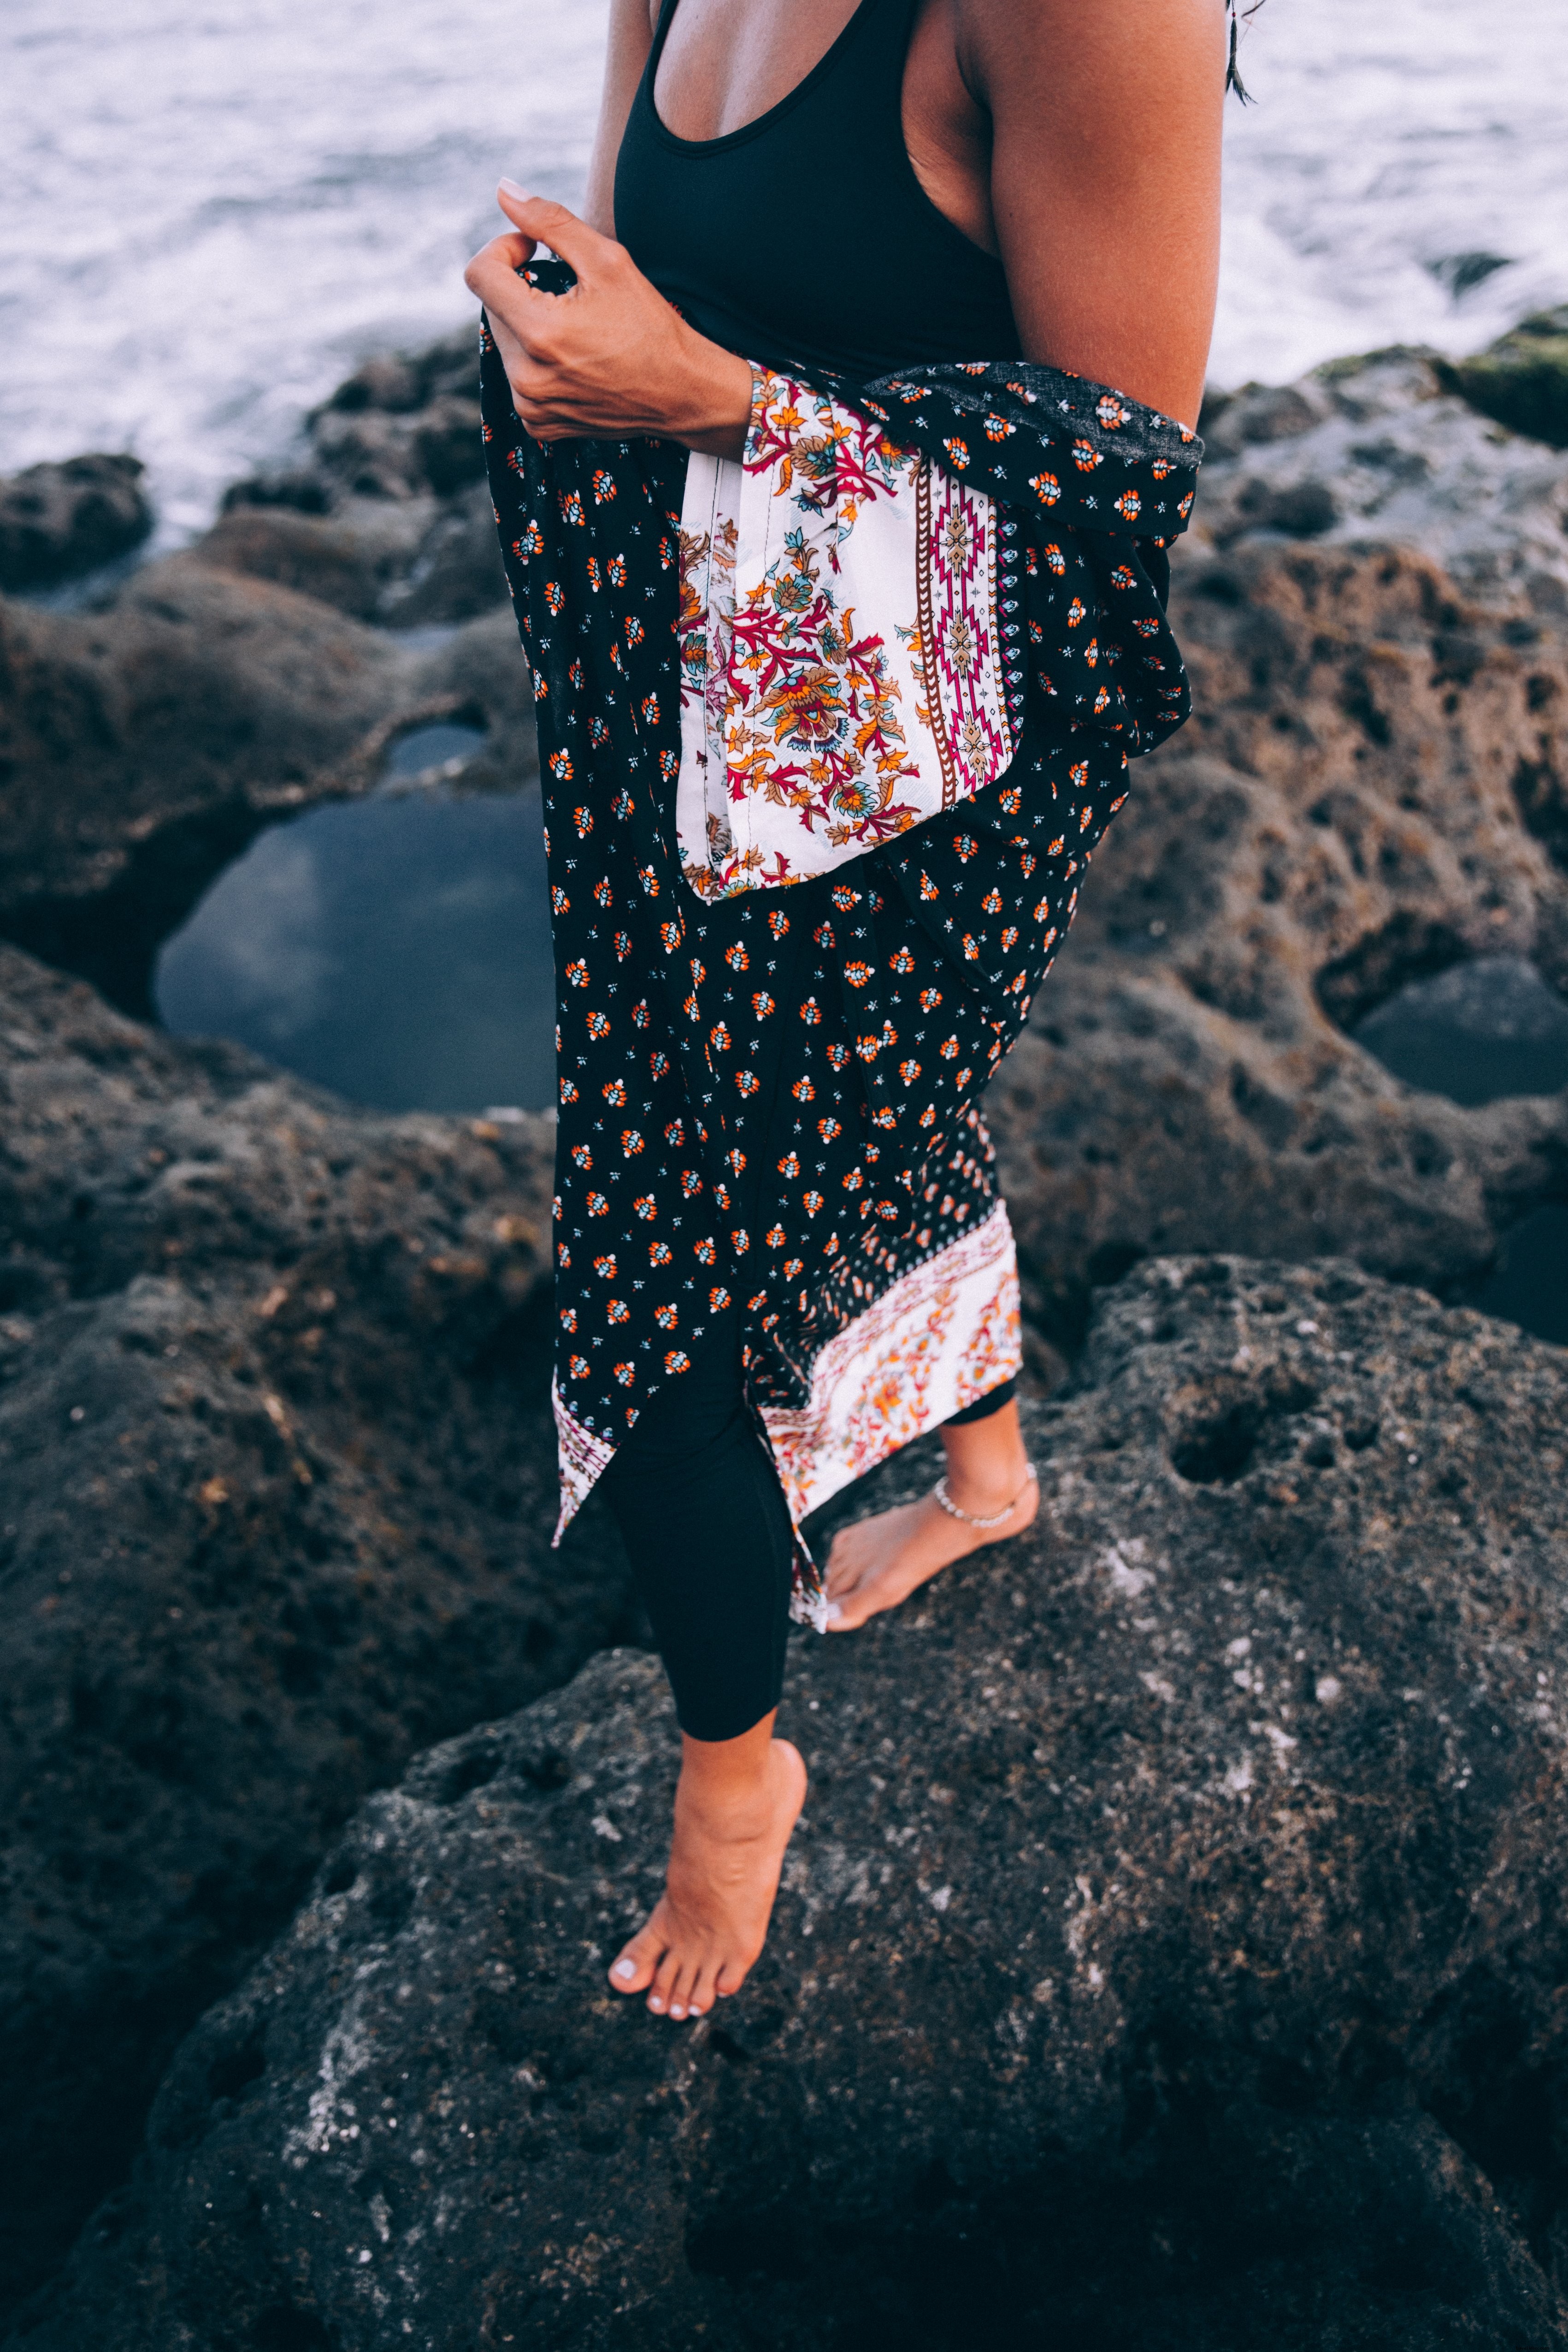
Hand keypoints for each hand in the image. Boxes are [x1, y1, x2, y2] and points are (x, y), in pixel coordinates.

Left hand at [463, 184, 752, 457]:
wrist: (682, 393)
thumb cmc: (650, 326)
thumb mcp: (608, 261)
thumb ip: (551, 221)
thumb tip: (503, 189)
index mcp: (540, 332)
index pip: (480, 274)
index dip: (502, 249)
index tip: (532, 249)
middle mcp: (527, 377)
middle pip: (492, 308)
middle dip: (518, 288)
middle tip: (565, 290)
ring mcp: (531, 405)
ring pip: (504, 342)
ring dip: (527, 323)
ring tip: (574, 328)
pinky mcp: (539, 423)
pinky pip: (518, 377)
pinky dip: (537, 360)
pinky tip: (574, 359)